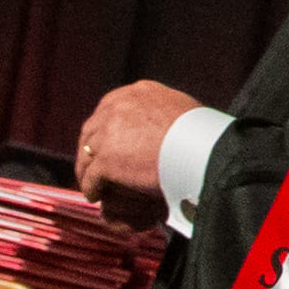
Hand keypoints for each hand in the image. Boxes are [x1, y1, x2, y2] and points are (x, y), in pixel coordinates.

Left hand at [74, 78, 203, 204]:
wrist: (201, 151)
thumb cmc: (201, 135)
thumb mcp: (181, 109)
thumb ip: (163, 112)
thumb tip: (163, 124)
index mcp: (137, 92)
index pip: (109, 109)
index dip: (105, 129)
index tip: (105, 143)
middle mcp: (118, 107)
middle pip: (93, 129)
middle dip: (91, 148)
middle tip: (92, 165)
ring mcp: (108, 132)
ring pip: (87, 153)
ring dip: (87, 169)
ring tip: (92, 184)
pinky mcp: (106, 159)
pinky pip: (91, 176)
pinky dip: (91, 187)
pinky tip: (94, 195)